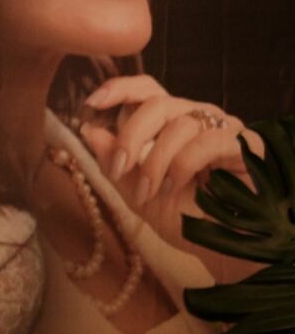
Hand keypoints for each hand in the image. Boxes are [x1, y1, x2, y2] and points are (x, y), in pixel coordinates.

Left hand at [79, 76, 260, 247]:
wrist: (216, 244)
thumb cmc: (179, 214)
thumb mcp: (134, 189)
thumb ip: (112, 160)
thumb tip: (88, 129)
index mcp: (170, 122)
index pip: (148, 89)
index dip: (120, 89)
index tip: (92, 103)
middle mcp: (197, 117)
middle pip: (158, 104)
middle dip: (130, 137)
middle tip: (118, 169)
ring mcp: (223, 128)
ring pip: (180, 126)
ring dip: (154, 164)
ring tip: (147, 194)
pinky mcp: (245, 145)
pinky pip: (207, 142)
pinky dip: (182, 167)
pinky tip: (174, 188)